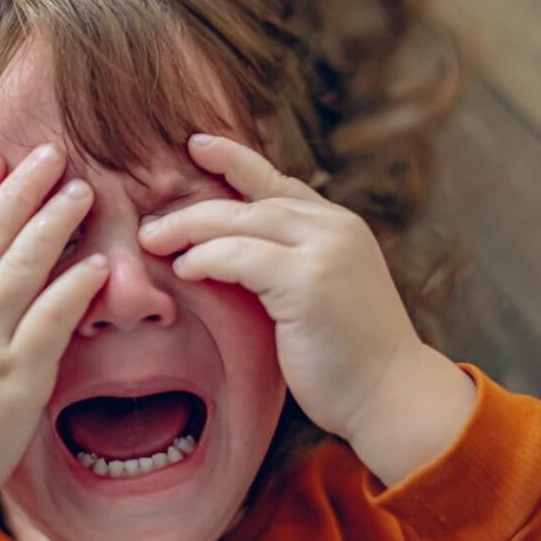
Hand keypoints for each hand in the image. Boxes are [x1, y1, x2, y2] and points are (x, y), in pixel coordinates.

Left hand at [137, 134, 426, 441]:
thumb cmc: (347, 355)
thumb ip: (285, 261)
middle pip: (249, 200)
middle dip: (193, 208)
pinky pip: (239, 256)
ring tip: (152, 242)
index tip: (196, 144)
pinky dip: (205, 259)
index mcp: (337, 225)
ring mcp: (324, 250)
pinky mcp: (308, 281)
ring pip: (239, 221)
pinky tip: (185, 269)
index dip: (234, 159)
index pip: (276, 182)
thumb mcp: (318, 292)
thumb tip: (224, 249)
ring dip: (188, 230)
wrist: (391, 396)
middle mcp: (334, 227)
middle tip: (149, 224)